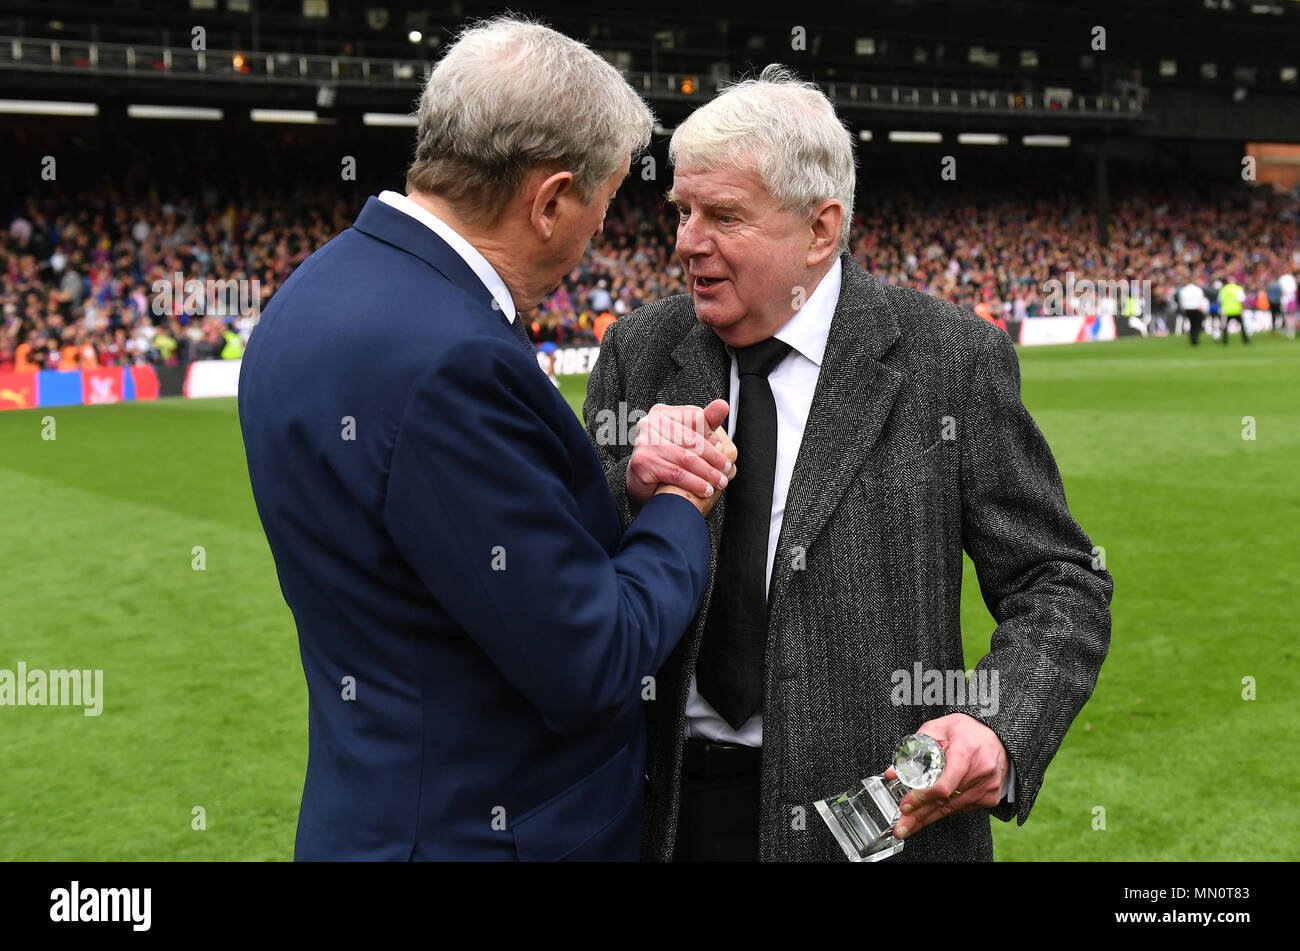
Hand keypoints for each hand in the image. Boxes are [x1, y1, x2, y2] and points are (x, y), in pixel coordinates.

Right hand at [627, 399, 734, 506]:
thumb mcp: (686, 437)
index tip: (723, 449)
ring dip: (707, 473)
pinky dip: (695, 483)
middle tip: (726, 469)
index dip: (712, 435)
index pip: (695, 417)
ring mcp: (645, 442)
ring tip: (719, 481)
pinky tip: (705, 489)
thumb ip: (705, 421)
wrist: (641, 482)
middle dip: (714, 457)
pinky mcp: (643, 462)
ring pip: (686, 458)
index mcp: (662, 413)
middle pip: (692, 439)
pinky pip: (676, 473)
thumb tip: (722, 405)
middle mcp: (651, 423)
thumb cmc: (664, 458)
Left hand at [886, 713, 1009, 840]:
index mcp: (966, 752)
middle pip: (944, 801)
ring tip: (910, 825)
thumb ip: (914, 748)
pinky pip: (962, 808)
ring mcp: (988, 788)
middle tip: (901, 828)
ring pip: (952, 809)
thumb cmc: (966, 730)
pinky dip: (945, 810)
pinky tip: (931, 813)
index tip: (905, 805)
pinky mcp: (991, 798)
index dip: (922, 798)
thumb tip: (892, 772)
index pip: (943, 785)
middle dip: (919, 816)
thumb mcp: (937, 729)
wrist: (996, 735)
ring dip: (929, 817)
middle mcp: (980, 772)